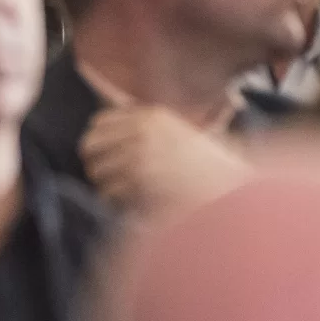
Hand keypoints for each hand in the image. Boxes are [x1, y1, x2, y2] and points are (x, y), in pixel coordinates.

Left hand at [80, 105, 251, 214]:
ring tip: (127, 194)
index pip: (98, 123)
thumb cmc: (205, 166)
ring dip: (106, 186)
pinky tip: (134, 205)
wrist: (230, 189)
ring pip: (96, 172)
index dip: (98, 142)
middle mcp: (142, 131)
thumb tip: (96, 131)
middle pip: (89, 146)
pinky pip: (108, 194)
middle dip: (96, 164)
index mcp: (150, 116)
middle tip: (110, 178)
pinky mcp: (141, 182)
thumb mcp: (174, 132)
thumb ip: (141, 127)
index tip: (105, 155)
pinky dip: (116, 203)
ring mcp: (140, 156)